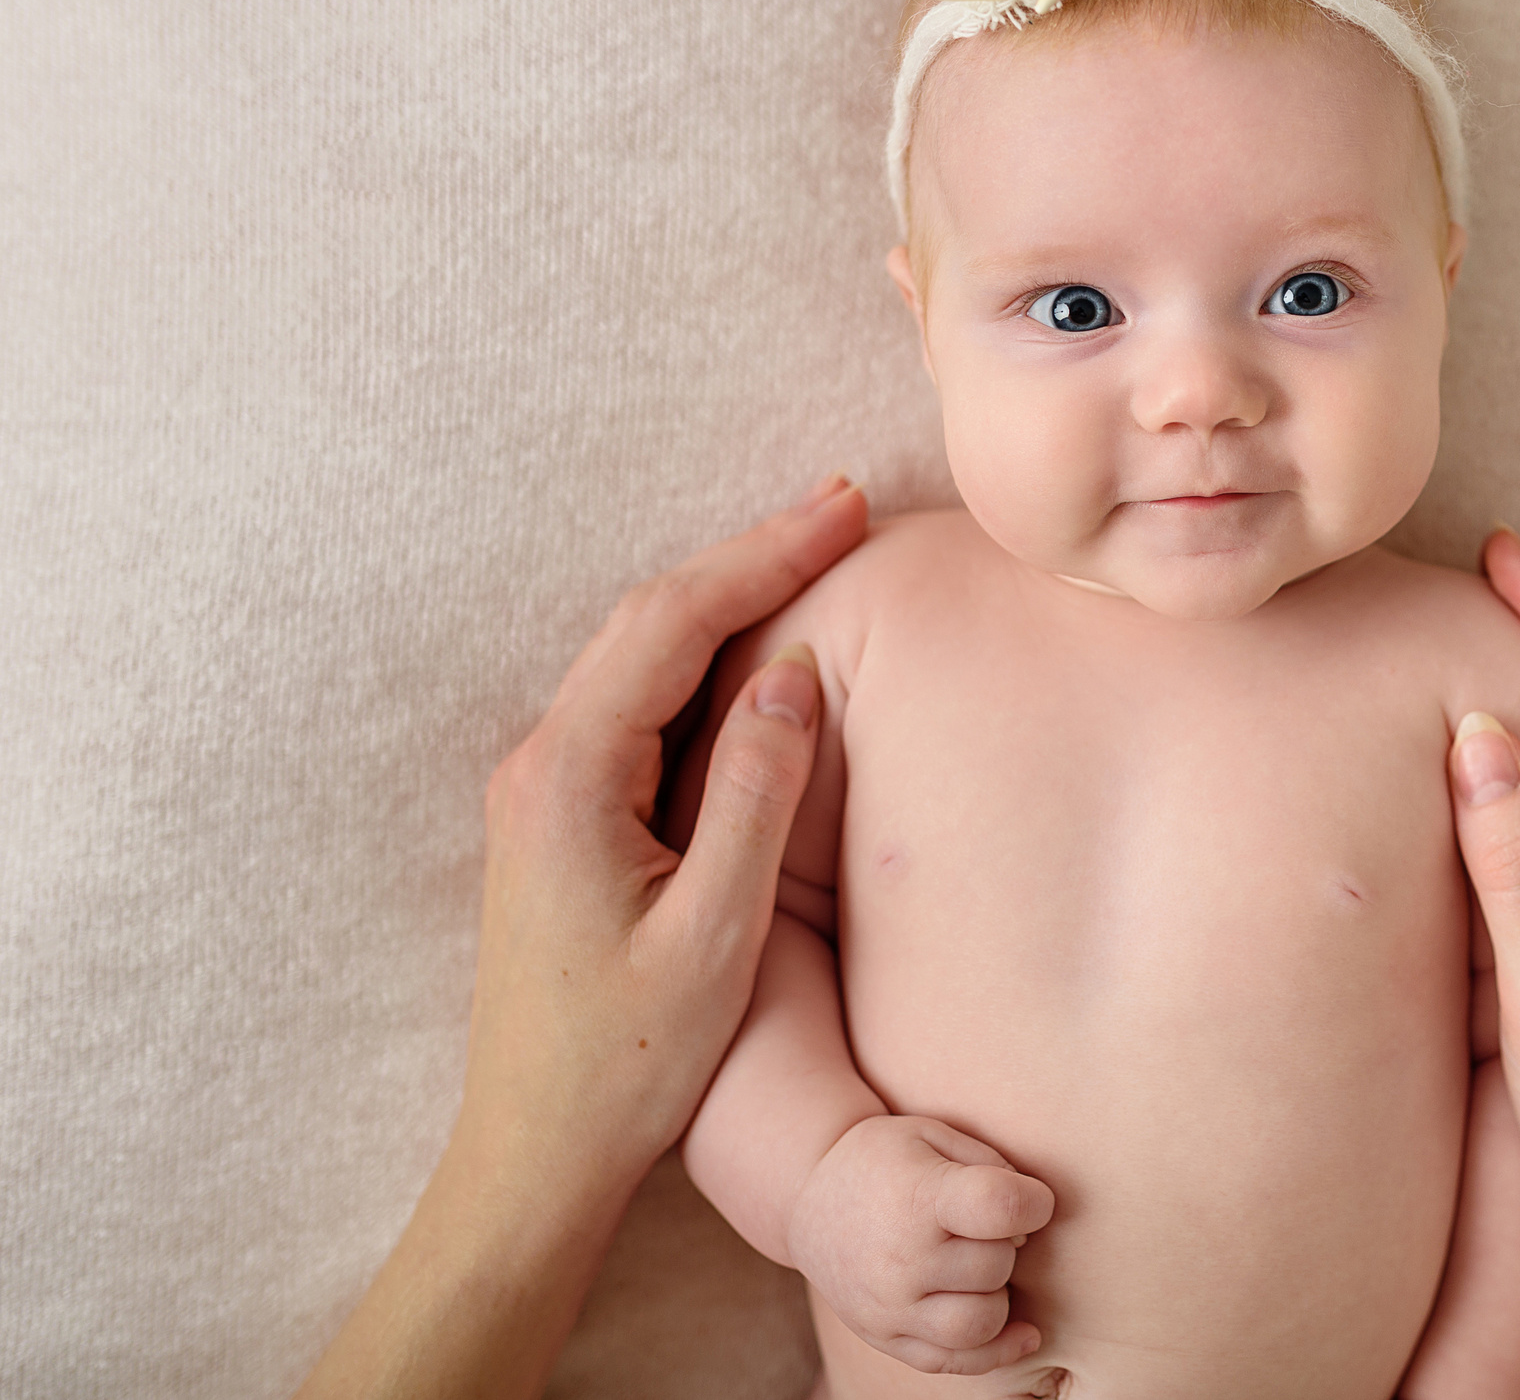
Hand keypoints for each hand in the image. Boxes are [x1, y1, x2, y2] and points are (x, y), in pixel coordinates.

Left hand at [464, 473, 869, 1192]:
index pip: (672, 625)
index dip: (764, 556)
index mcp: (569, 779)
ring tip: (812, 550)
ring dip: (725, 597)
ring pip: (639, 655)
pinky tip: (753, 646)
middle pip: (649, 620)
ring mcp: (543, 789)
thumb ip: (754, 794)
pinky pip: (635, 702)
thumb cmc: (626, 1061)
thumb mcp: (714, 932)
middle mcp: (540, 765)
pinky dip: (702, 654)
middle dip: (748, 556)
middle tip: (843, 507)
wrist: (535, 1154)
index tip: (843, 508)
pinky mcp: (561, 818)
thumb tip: (796, 671)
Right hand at [790, 1114, 1056, 1374]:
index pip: (1000, 1207)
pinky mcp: (885, 1337)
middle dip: (1009, 1243)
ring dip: (998, 1294)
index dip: (1035, 1202)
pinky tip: (1023, 1333)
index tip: (1032, 1198)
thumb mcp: (932, 1134)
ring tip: (980, 1267)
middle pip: (995, 1265)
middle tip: (987, 1225)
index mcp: (917, 1197)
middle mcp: (901, 1260)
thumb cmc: (885, 1159)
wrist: (808, 1197)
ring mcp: (889, 1307)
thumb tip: (1032, 1216)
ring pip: (981, 1322)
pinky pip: (955, 1362)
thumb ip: (990, 1165)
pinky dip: (998, 1352)